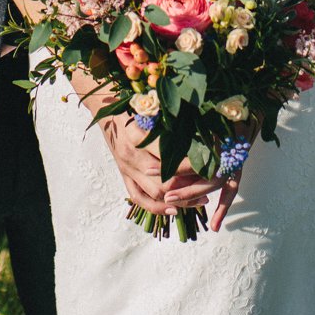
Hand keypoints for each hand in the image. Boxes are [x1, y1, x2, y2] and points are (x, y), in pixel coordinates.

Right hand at [99, 118, 241, 226]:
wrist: (105, 110)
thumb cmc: (133, 105)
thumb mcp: (150, 109)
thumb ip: (171, 122)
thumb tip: (203, 133)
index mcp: (138, 136)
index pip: (169, 158)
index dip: (190, 166)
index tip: (209, 165)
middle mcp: (131, 155)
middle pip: (164, 181)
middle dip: (190, 187)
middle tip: (210, 185)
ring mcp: (126, 169)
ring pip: (154, 193)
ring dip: (179, 200)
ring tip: (200, 199)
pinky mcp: (124, 176)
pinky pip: (139, 198)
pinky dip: (157, 208)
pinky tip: (175, 209)